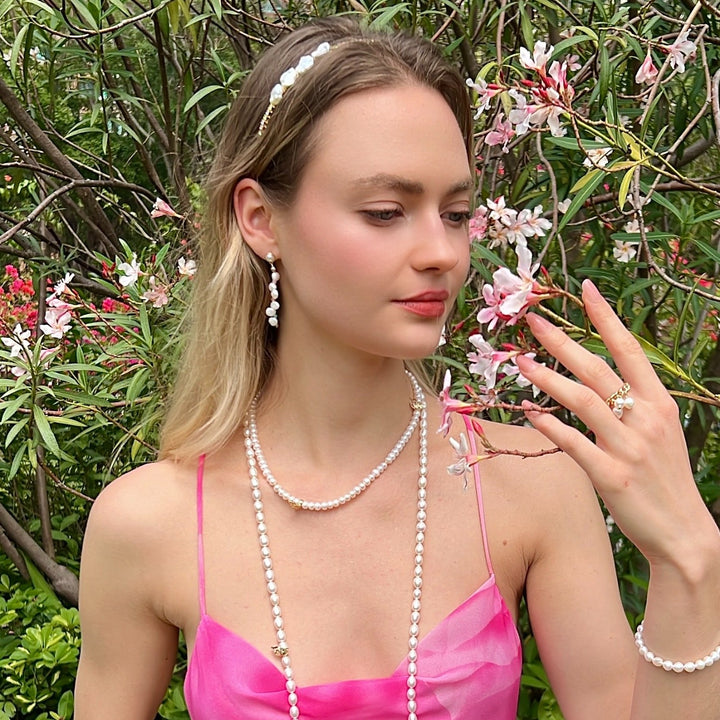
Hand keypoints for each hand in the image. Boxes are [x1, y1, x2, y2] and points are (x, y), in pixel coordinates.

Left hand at [515, 279, 711, 566]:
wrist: (684, 534)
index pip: (630, 349)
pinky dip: (548, 425)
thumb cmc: (665, 479)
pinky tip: (527, 412)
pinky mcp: (611, 475)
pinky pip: (572, 443)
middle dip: (562, 341)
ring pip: (581, 401)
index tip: (585, 289)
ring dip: (547, 378)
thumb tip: (596, 379)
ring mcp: (628, 447)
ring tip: (521, 361)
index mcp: (659, 403)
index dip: (606, 317)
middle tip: (533, 320)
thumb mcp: (660, 432)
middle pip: (596, 369)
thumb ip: (633, 404)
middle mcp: (645, 418)